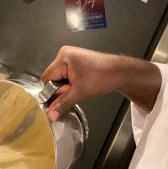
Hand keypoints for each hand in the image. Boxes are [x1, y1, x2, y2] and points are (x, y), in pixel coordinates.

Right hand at [41, 46, 160, 120]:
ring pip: (61, 79)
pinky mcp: (76, 63)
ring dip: (68, 88)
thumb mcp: (80, 92)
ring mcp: (71, 58)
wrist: (120, 72)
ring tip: (81, 87)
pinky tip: (82, 85)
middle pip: (53, 78)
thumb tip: (51, 113)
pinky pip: (67, 76)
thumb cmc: (105, 76)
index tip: (59, 100)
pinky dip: (72, 84)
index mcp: (63, 57)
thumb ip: (63, 104)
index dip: (52, 91)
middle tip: (75, 92)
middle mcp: (65, 55)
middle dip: (62, 89)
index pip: (47, 78)